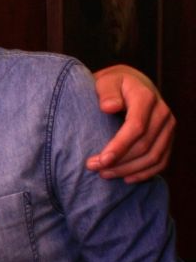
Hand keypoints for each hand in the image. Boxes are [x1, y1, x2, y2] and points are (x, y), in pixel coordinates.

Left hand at [88, 65, 174, 180]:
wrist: (131, 85)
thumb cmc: (112, 85)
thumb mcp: (105, 82)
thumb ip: (107, 92)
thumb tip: (109, 107)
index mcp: (146, 97)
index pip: (136, 127)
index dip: (119, 147)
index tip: (100, 160)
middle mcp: (162, 112)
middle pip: (144, 145)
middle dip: (118, 161)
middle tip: (93, 167)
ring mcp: (168, 127)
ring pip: (153, 157)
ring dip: (128, 170)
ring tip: (104, 174)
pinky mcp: (168, 138)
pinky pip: (161, 162)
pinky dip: (144, 174)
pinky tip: (126, 179)